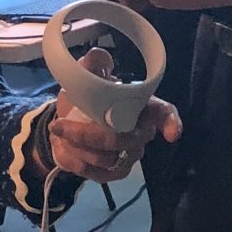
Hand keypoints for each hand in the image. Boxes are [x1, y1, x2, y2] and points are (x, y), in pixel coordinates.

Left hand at [47, 50, 181, 181]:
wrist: (67, 122)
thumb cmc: (86, 97)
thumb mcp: (86, 76)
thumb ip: (93, 63)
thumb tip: (99, 57)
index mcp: (142, 106)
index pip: (164, 113)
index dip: (171, 123)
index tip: (172, 133)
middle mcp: (141, 133)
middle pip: (123, 140)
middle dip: (87, 134)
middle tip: (60, 124)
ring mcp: (129, 156)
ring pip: (106, 159)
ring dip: (77, 147)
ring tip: (59, 133)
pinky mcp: (114, 173)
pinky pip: (97, 175)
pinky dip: (75, 162)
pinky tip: (64, 149)